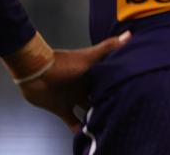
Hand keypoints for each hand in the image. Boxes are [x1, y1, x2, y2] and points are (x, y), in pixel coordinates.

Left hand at [16, 32, 130, 132]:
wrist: (36, 73)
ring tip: (107, 125)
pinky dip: (79, 129)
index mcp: (95, 74)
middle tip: (122, 113)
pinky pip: (74, 122)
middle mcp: (86, 87)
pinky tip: (86, 135)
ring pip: (90, 110)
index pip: (111, 81)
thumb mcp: (90, 56)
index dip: (121, 87)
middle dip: (110, 104)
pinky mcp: (62, 109)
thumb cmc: (64, 63)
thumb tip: (130, 34)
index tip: (133, 93)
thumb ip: (109, 47)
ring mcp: (74, 99)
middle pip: (101, 97)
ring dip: (96, 118)